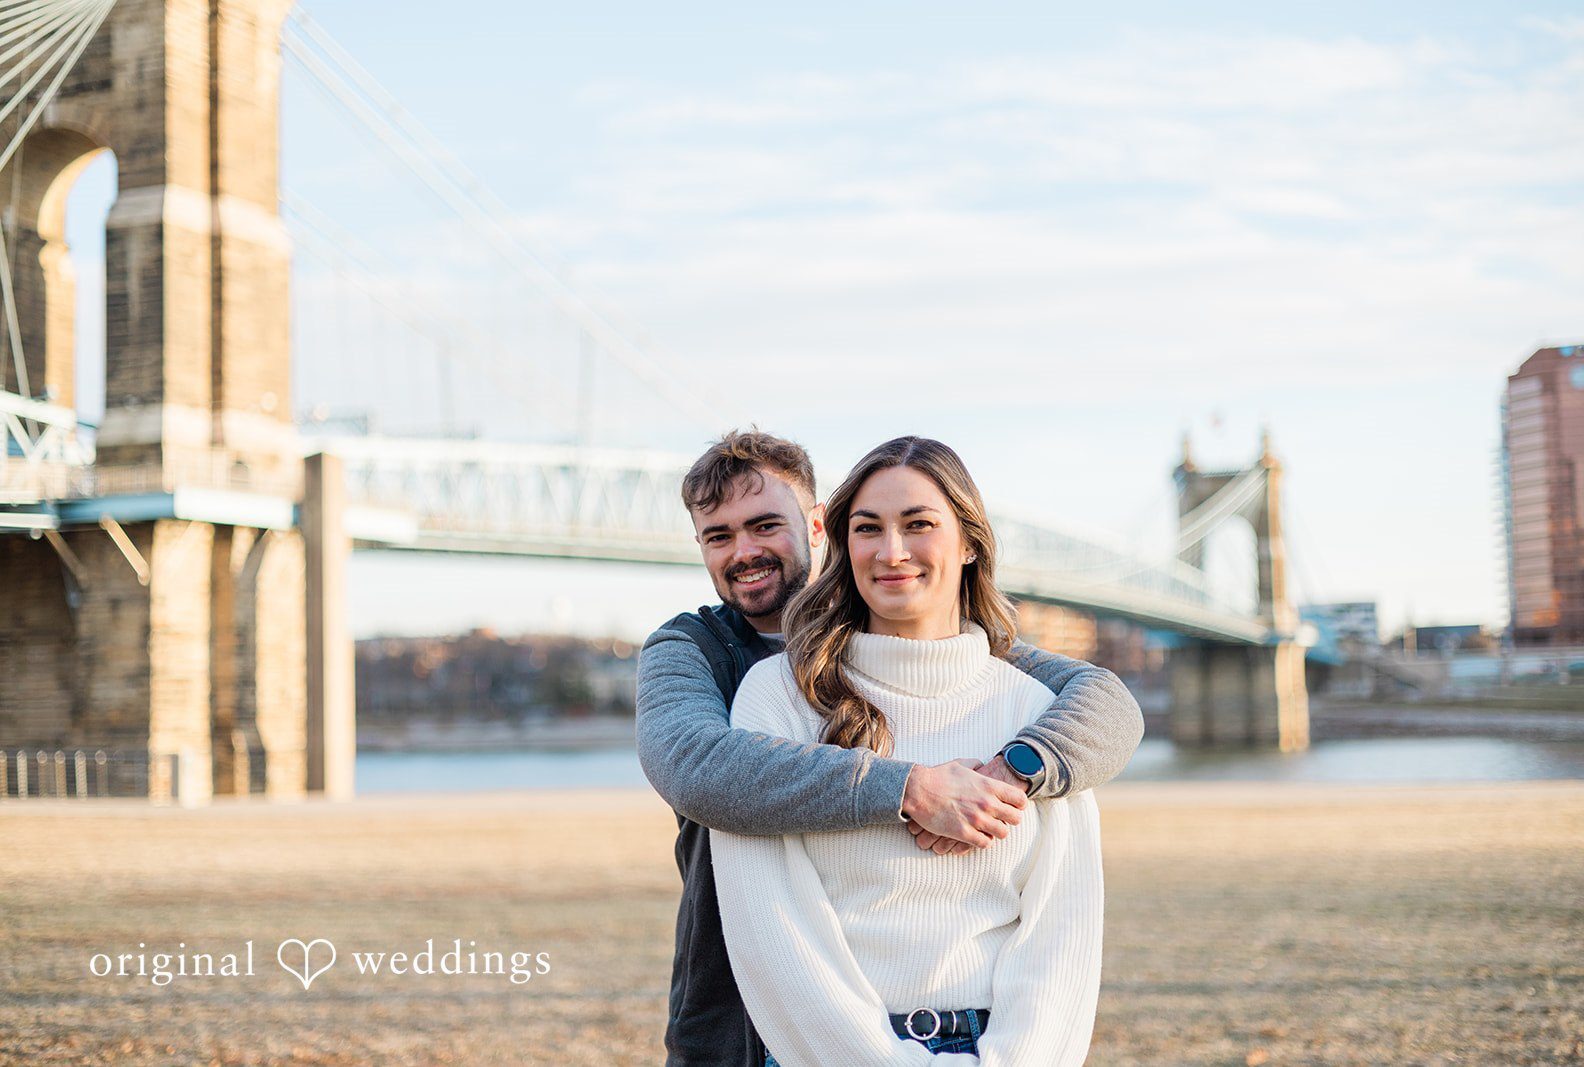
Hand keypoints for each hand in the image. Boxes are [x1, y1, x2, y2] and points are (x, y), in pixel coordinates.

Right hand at [901, 758, 1026, 853]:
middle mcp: (986, 803)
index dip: (1018, 804)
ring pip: (1003, 833)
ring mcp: (976, 819)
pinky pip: (985, 843)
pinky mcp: (964, 833)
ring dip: (996, 831)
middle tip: (1001, 819)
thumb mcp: (960, 764)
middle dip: (1010, 819)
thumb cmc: (938, 776)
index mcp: (988, 785)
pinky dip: (983, 841)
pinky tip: (977, 836)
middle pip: (1016, 818)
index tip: (1012, 806)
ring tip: (988, 829)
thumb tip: (981, 765)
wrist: (917, 790)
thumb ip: (975, 764)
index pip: (1020, 799)